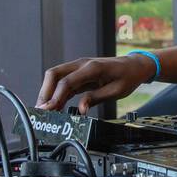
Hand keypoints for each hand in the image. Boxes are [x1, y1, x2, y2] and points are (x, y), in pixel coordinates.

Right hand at [36, 54, 156, 113]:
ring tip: (45, 112)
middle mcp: (82, 65)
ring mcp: (79, 68)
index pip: (66, 82)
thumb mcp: (116, 91)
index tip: (48, 110)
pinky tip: (55, 106)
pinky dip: (56, 94)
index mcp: (92, 68)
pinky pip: (63, 82)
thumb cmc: (127, 76)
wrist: (134, 65)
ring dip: (48, 94)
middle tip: (41, 111)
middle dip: (44, 93)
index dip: (54, 97)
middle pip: (54, 75)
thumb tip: (81, 110)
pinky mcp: (79, 73)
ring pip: (55, 77)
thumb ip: (96, 98)